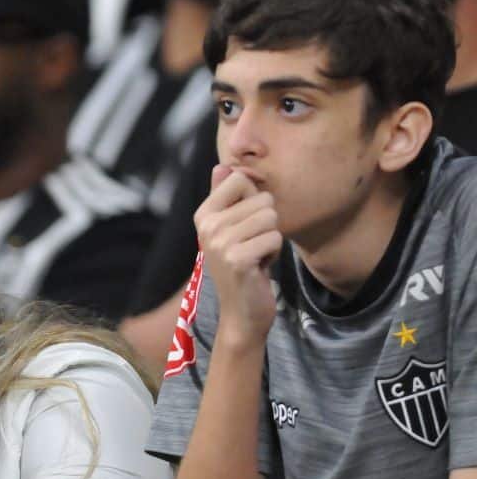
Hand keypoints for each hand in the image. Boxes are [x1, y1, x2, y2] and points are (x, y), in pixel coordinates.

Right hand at [193, 165, 281, 346]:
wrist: (241, 312)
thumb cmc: (241, 266)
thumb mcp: (231, 229)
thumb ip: (225, 197)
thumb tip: (222, 166)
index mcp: (203, 214)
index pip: (240, 180)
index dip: (254, 201)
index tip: (245, 225)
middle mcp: (207, 226)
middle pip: (263, 200)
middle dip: (267, 224)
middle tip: (252, 246)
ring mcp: (220, 243)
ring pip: (271, 219)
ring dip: (271, 239)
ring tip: (256, 256)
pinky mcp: (237, 259)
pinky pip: (274, 238)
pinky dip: (274, 254)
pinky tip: (259, 267)